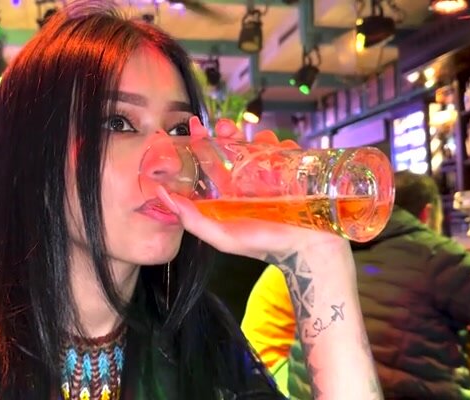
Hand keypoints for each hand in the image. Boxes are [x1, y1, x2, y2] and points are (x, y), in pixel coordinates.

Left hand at [157, 117, 348, 262]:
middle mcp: (251, 179)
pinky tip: (283, 153)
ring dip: (260, 137)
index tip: (195, 127)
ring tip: (262, 143)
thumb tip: (163, 197)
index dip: (204, 142)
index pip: (214, 161)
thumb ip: (193, 220)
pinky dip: (284, 145)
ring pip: (263, 142)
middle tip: (225, 126)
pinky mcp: (296, 169)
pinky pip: (289, 148)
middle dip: (231, 132)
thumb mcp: (223, 237)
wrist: (306, 251)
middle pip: (238, 146)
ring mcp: (274, 172)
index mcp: (232, 191)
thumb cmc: (264, 246)